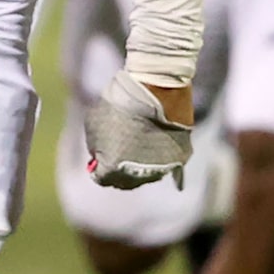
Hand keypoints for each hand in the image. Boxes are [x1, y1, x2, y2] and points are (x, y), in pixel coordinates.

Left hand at [84, 69, 191, 189]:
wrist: (152, 91)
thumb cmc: (117, 106)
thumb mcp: (94, 126)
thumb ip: (95, 147)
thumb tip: (99, 157)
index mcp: (112, 169)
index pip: (103, 179)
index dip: (99, 171)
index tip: (99, 164)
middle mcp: (137, 175)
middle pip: (126, 183)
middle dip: (119, 174)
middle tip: (117, 162)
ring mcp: (161, 169)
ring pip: (148, 177)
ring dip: (140, 169)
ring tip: (137, 153)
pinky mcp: (179, 159)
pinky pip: (167, 166)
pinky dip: (160, 161)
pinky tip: (155, 153)